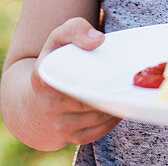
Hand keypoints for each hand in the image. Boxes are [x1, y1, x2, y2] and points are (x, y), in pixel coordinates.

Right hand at [30, 18, 122, 144]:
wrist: (37, 98)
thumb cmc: (55, 62)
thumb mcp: (59, 38)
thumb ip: (76, 29)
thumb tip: (99, 40)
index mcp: (45, 79)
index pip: (76, 80)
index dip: (97, 77)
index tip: (111, 67)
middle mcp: (49, 106)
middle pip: (93, 100)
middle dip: (112, 91)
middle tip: (130, 78)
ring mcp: (61, 125)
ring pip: (99, 116)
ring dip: (116, 104)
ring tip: (126, 89)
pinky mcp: (73, 138)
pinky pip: (100, 131)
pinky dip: (113, 118)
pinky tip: (118, 104)